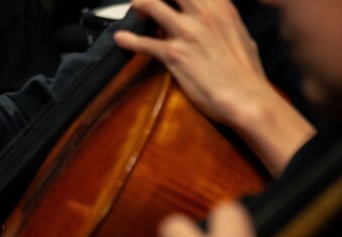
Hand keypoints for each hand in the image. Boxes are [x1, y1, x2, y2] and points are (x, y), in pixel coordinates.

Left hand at [114, 0, 313, 174]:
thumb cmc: (246, 71)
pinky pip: (143, 43)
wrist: (247, 97)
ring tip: (134, 11)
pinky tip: (120, 39)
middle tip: (147, 1)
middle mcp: (203, 13)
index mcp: (221, 6)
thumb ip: (222, 21)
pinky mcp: (175, 54)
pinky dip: (128, 40)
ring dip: (139, 5)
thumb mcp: (239, 34)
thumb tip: (216, 21)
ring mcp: (187, 32)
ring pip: (152, 4)